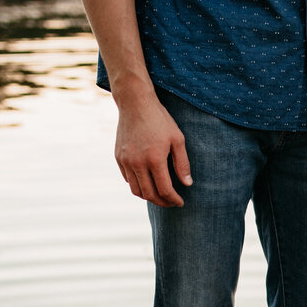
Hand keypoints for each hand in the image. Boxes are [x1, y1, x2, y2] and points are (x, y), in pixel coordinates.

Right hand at [114, 92, 192, 207]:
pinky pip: (128, 179)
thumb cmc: (159, 120)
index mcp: (155, 159)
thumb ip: (182, 163)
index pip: (164, 190)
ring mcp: (126, 161)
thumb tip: (187, 184)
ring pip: (136, 190)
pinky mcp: (118, 158)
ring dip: (149, 197)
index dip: (173, 200)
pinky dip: (138, 185)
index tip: (180, 202)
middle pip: (149, 194)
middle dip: (162, 202)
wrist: (135, 103)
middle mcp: (138, 163)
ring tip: (159, 196)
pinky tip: (148, 182)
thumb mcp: (177, 139)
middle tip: (171, 203)